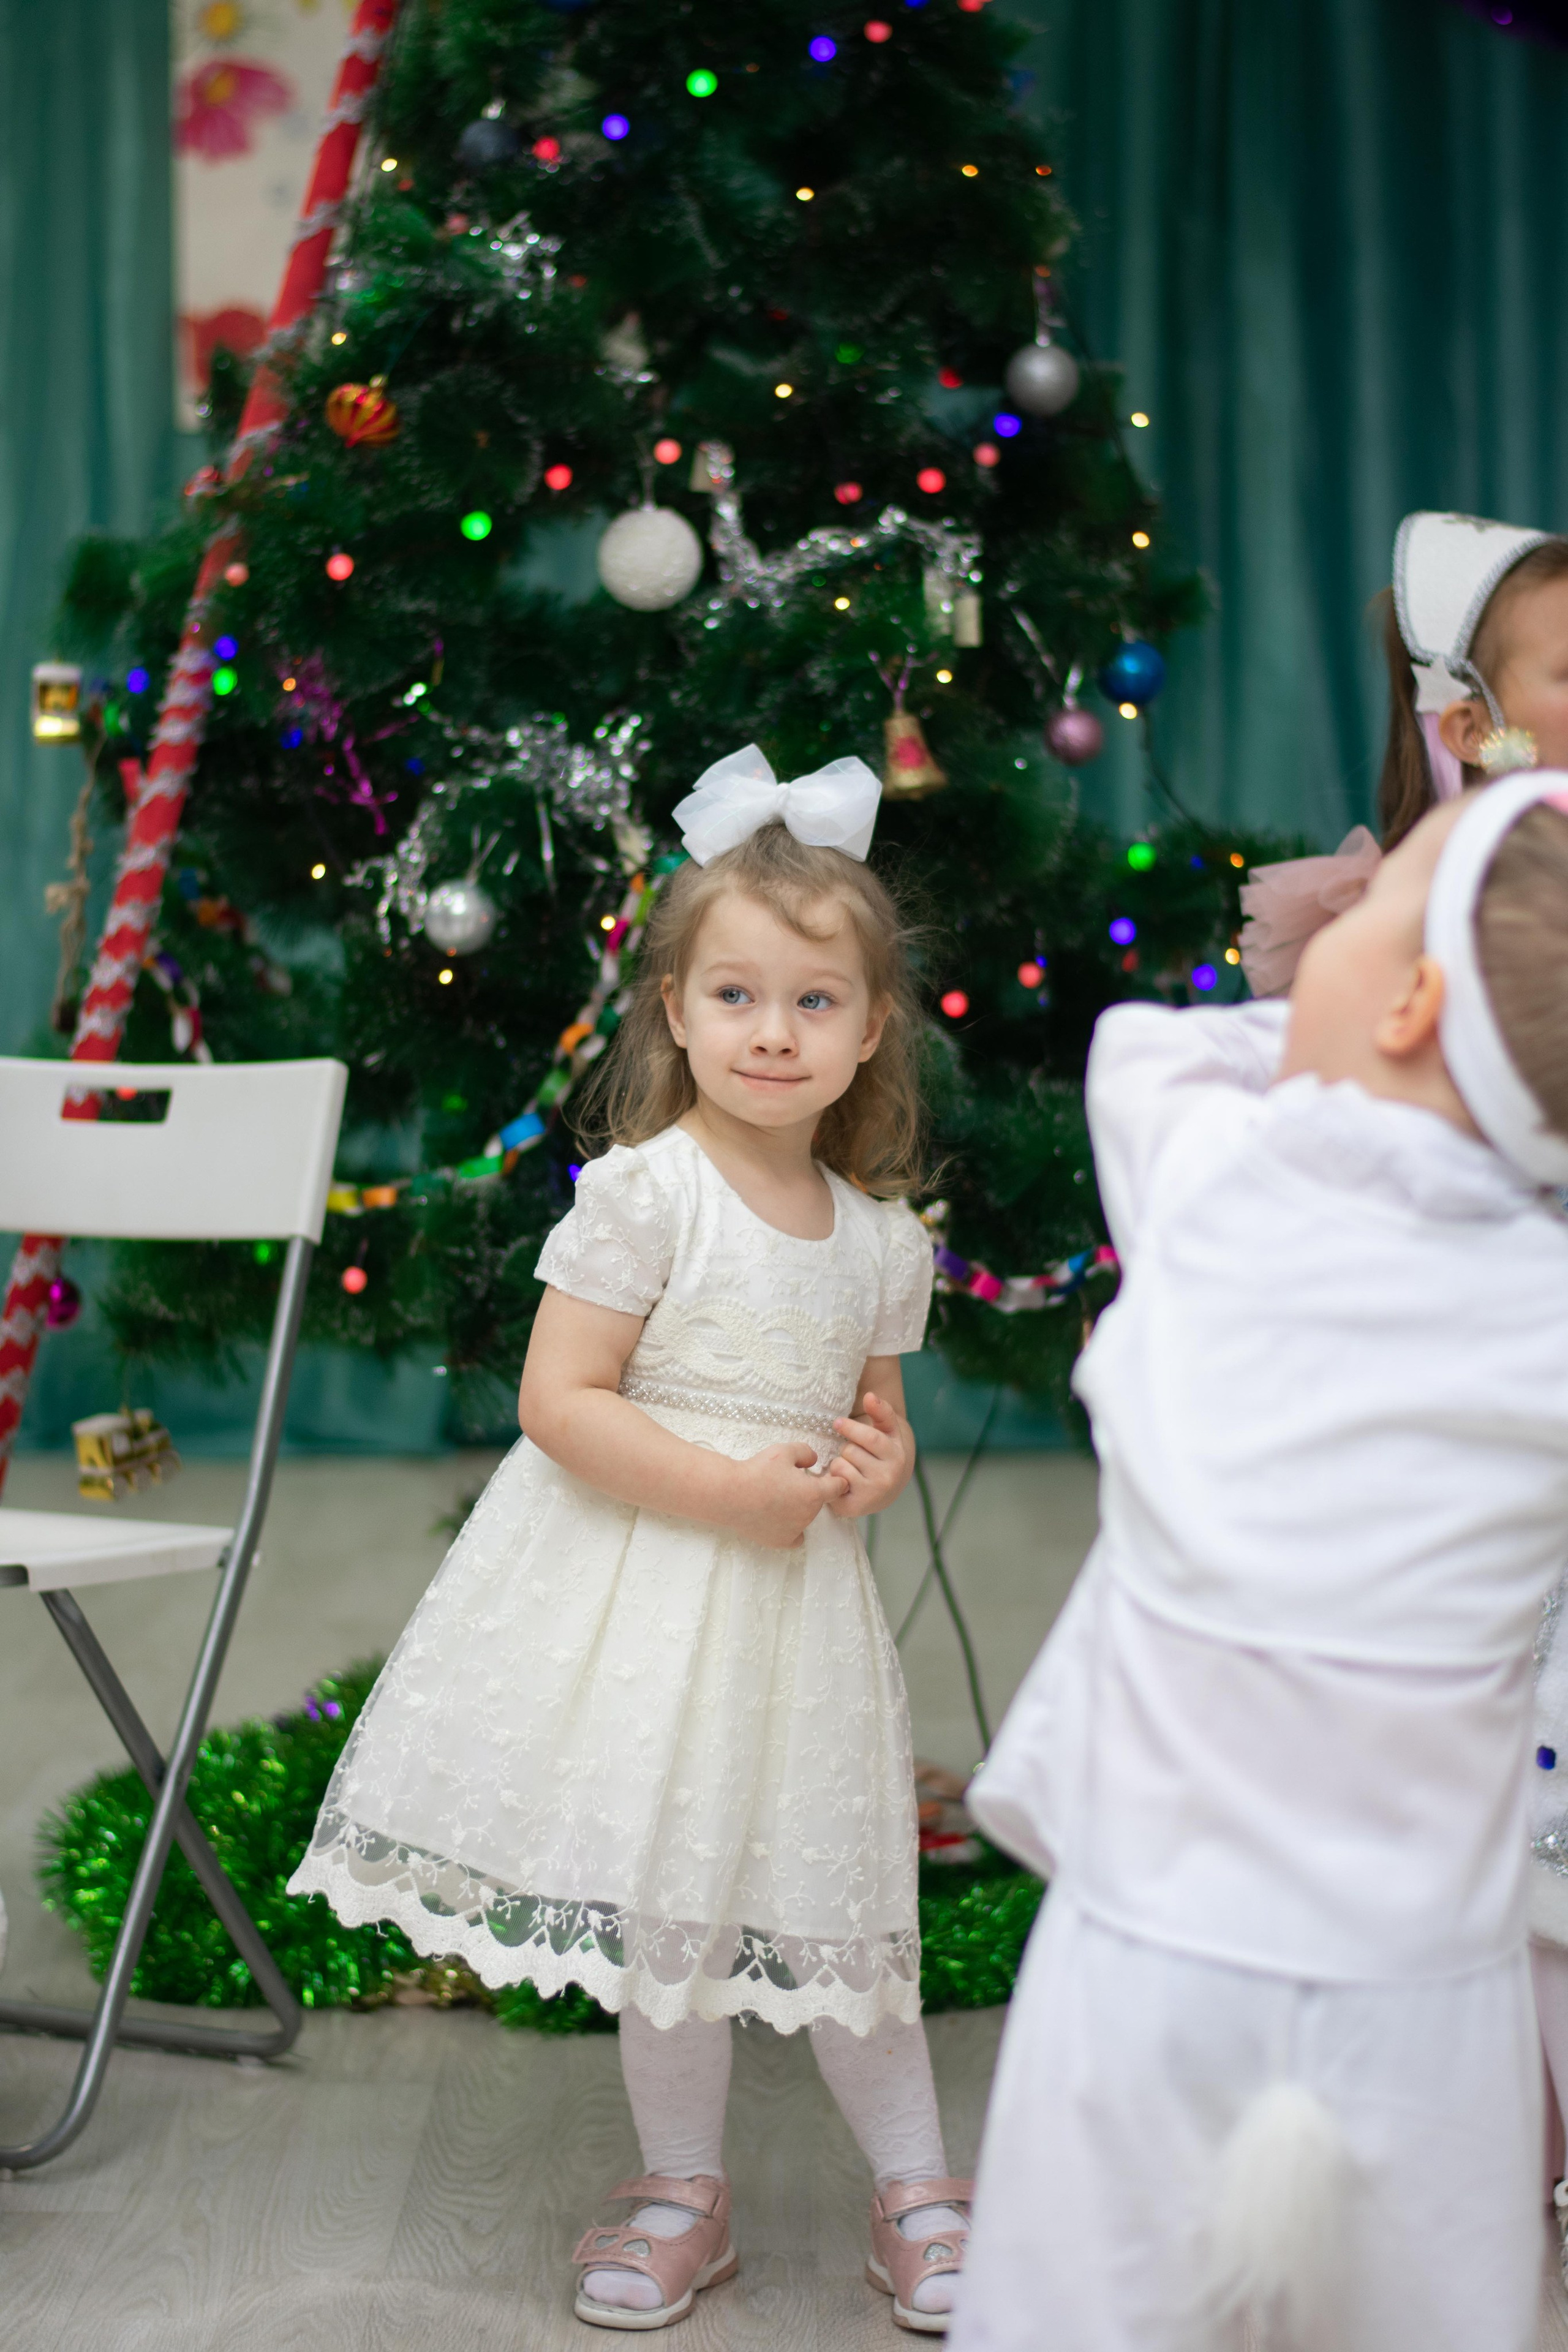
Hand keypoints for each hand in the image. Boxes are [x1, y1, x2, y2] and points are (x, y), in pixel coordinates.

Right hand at [726, 1442, 847, 1549]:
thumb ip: (806, 1453)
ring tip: (776, 1497)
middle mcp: (808, 1515)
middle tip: (788, 1482)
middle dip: (810, 1492)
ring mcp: (795, 1530)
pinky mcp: (780, 1541)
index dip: (836, 1480)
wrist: (731, 1494)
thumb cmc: (758, 1471)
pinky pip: (796, 1538)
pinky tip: (781, 1519)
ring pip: (806, 1518)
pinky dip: (792, 1529)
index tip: (829, 1478)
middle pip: (818, 1502)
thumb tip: (814, 1461)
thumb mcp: (784, 1451)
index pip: (838, 1488)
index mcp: (814, 1493)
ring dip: (799, 1509)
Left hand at [825, 1392, 914, 1518]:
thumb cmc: (881, 1454)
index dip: (851, 1428)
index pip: (870, 1437)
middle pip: (851, 1450)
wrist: (885, 1490)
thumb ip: (881, 1412)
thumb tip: (870, 1395)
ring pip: (841, 1465)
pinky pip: (835, 1482)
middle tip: (852, 1453)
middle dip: (846, 1448)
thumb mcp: (887, 1432)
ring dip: (839, 1463)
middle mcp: (889, 1476)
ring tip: (850, 1469)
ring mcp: (874, 1493)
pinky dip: (834, 1478)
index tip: (837, 1422)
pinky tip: (844, 1481)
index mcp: (897, 1455)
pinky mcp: (857, 1506)